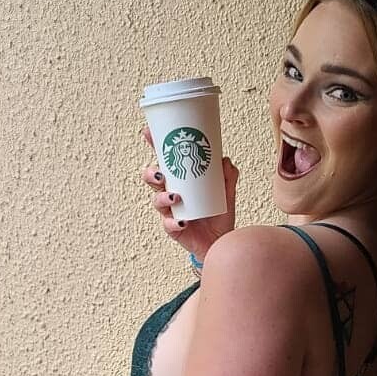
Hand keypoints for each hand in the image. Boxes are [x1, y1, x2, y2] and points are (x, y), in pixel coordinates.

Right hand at [141, 124, 238, 264]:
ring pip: (157, 201)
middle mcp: (171, 194)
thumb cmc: (219, 215)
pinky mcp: (174, 229)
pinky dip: (174, 223)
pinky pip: (169, 225)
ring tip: (176, 197)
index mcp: (180, 181)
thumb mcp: (227, 193)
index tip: (148, 133)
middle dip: (151, 174)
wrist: (221, 242)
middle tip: (160, 174)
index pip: (164, 161)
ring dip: (163, 197)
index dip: (154, 146)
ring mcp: (170, 212)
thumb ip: (228, 176)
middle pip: (152, 180)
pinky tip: (182, 221)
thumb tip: (224, 161)